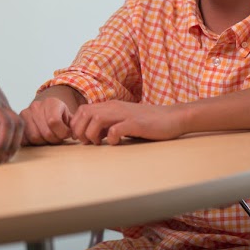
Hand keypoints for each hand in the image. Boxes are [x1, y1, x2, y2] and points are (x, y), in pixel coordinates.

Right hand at [20, 97, 73, 145]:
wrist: (45, 110)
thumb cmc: (60, 116)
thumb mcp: (69, 117)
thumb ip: (73, 125)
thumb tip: (74, 134)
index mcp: (51, 102)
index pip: (54, 122)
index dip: (62, 133)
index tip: (66, 134)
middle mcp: (36, 106)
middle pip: (45, 132)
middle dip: (54, 139)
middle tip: (57, 138)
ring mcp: (25, 113)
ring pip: (35, 137)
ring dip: (43, 142)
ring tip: (48, 138)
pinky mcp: (19, 123)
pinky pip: (24, 139)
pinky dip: (32, 143)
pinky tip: (39, 138)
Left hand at [70, 101, 184, 144]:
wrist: (172, 118)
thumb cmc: (147, 123)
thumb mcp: (123, 120)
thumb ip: (107, 124)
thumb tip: (90, 135)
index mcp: (110, 106)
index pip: (82, 110)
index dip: (76, 124)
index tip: (80, 138)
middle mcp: (115, 107)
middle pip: (85, 113)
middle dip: (80, 129)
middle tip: (86, 142)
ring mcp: (125, 114)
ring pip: (96, 119)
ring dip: (92, 133)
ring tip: (97, 143)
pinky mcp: (136, 124)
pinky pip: (116, 129)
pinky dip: (110, 138)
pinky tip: (115, 143)